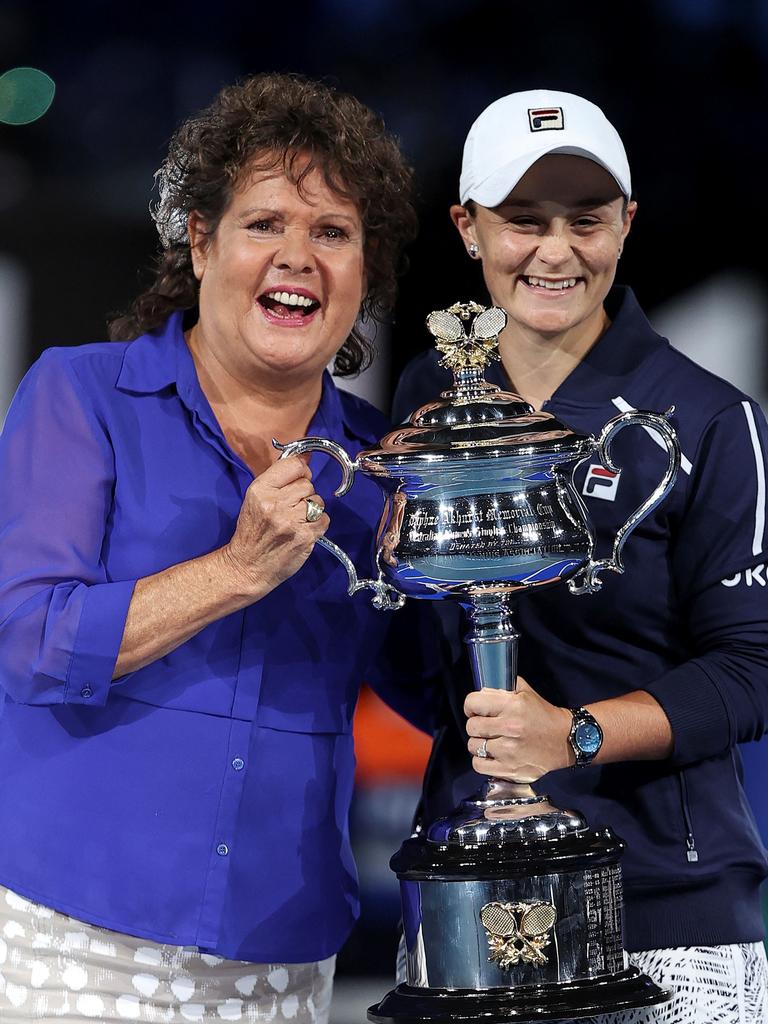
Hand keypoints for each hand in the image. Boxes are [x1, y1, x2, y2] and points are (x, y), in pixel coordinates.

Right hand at [222, 455, 328, 598]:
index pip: (294, 465)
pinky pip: (324, 519)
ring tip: (296, 520)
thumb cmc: (252, 531)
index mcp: (261, 490)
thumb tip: (306, 458)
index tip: (299, 478)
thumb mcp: (255, 499)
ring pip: (317, 501)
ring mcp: (292, 521)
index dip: (301, 471)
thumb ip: (279, 478)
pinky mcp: (305, 537)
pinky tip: (303, 530)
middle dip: (302, 495)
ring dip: (310, 510)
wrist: (247, 567)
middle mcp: (276, 504)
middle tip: (290, 508)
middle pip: (307, 484)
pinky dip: (318, 524)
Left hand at [464, 676, 573, 782]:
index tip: (475, 710)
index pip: (473, 703)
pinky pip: (478, 765)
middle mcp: (510, 728)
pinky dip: (481, 760)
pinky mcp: (510, 769)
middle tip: (487, 726)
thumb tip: (481, 690)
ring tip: (491, 741)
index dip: (471, 706)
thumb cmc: (543, 716)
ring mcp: (509, 751)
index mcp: (512, 706)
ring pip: (473, 746)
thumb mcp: (526, 693)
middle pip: (471, 726)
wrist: (565, 741)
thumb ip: (502, 688)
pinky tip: (491, 755)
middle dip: (476, 725)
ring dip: (479, 743)